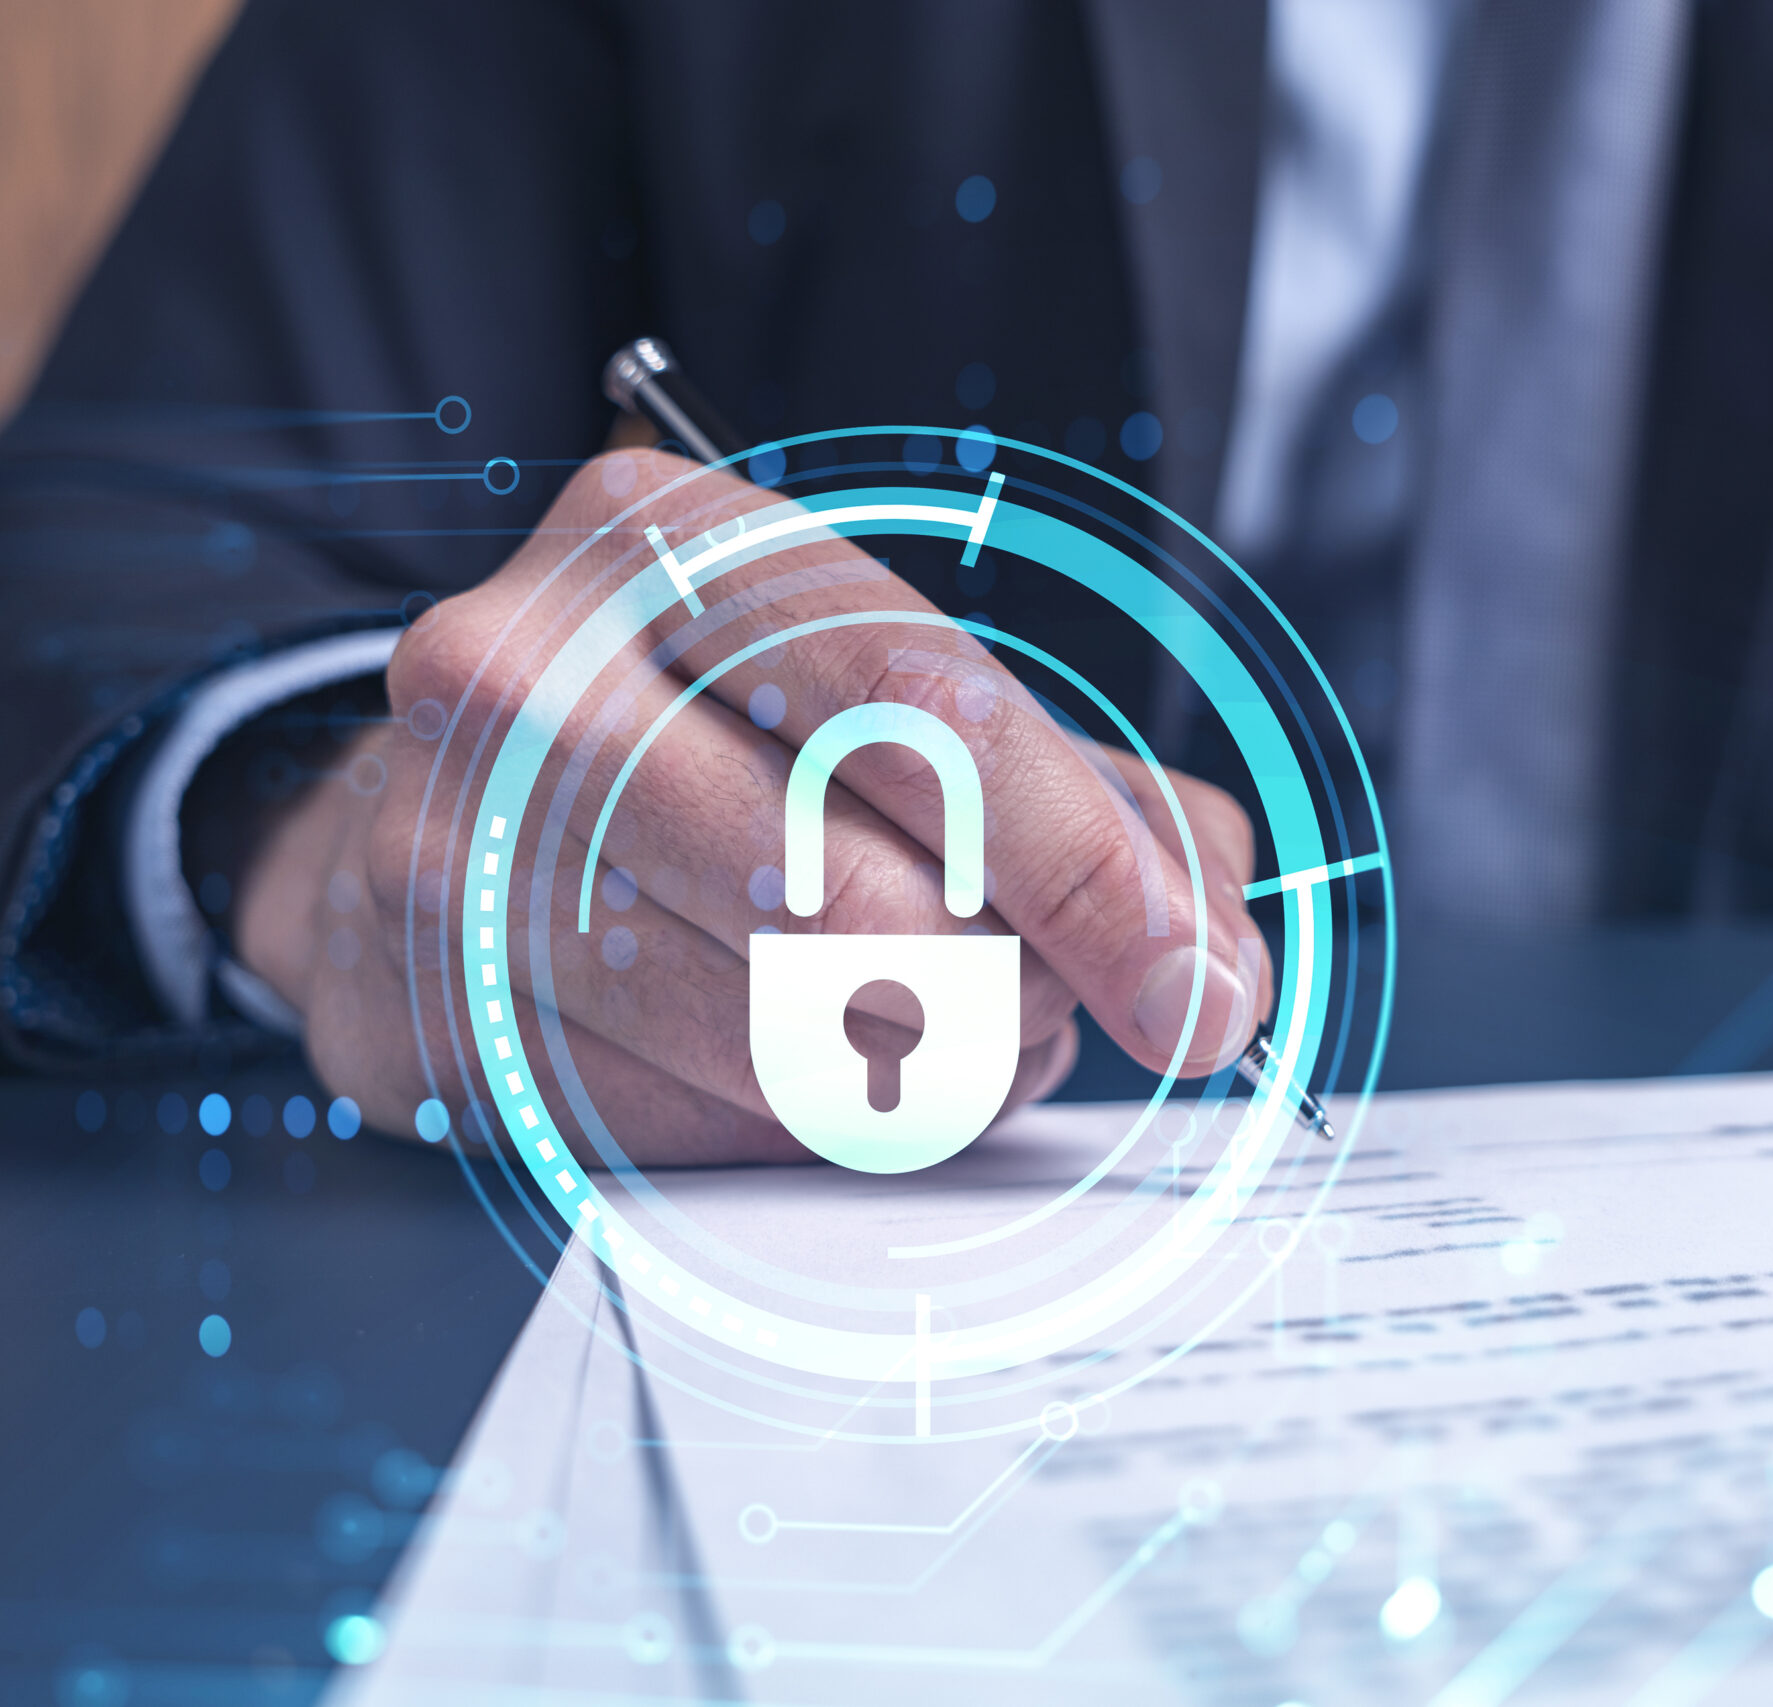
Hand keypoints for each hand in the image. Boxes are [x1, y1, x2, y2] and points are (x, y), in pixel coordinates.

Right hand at [234, 449, 1270, 1163]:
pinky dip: (799, 1126)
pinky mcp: (427, 1016)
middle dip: (1008, 997)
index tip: (1199, 990)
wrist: (427, 807)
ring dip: (922, 1075)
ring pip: (783, 1043)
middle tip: (1044, 1011)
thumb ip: (1086, 798)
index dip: (1092, 871)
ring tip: (937, 1029)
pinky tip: (802, 1066)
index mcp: (664, 540)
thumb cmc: (710, 742)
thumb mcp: (890, 697)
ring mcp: (446, 850)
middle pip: (860, 905)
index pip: (926, 711)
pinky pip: (695, 1131)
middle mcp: (524, 675)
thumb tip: (1216, 945)